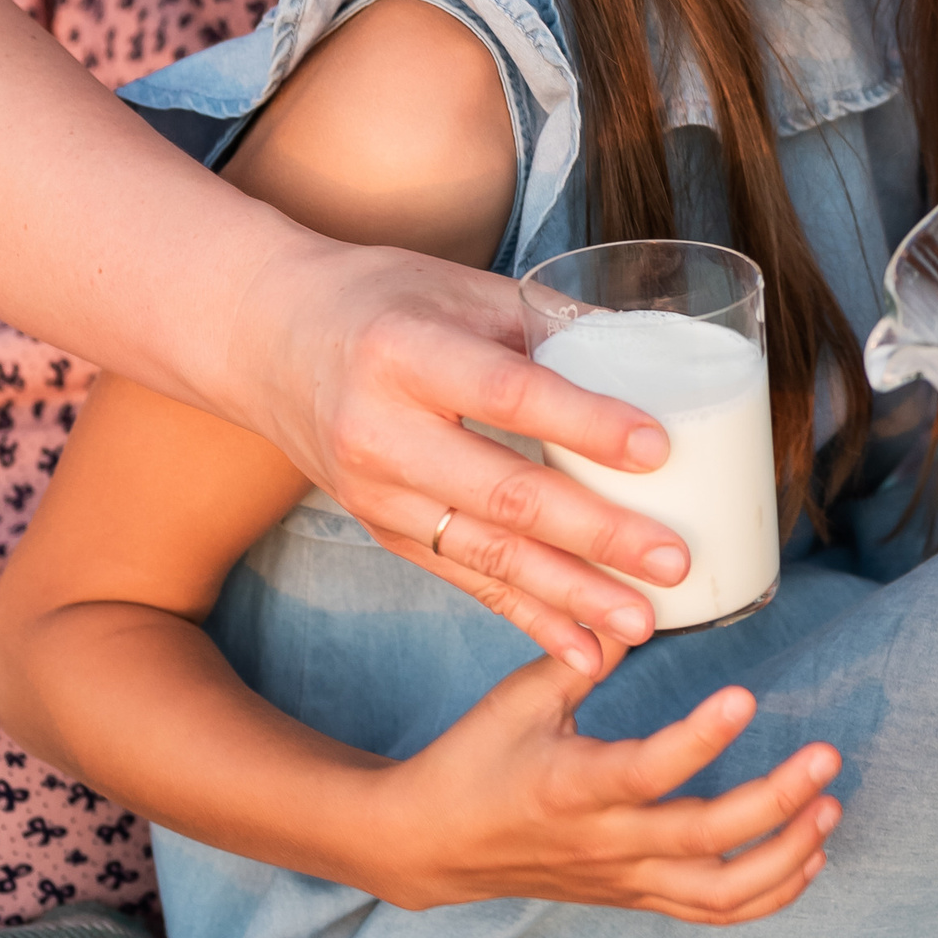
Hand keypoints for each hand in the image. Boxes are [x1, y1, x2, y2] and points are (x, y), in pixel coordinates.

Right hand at [235, 236, 699, 671]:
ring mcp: (377, 493)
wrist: (264, 339)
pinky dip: (528, 618)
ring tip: (643, 622)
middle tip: (674, 559)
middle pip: (505, 493)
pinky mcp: (382, 531)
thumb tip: (657, 356)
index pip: (507, 395)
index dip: (584, 424)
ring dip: (572, 595)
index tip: (658, 448)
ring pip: (487, 554)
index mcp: (406, 352)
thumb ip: (545, 325)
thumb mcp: (455, 286)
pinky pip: (465, 581)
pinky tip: (582, 651)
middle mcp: (383, 431)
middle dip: (596, 535)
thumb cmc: (379, 298)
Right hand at [368, 645, 841, 919]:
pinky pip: (711, 911)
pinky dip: (768, 895)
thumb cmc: (474, 760)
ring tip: (829, 806)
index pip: (650, 772)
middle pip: (705, 840)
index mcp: (573, 788)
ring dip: (786, 856)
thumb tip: (641, 605)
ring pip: (720, 893)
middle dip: (776, 803)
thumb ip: (584, 654)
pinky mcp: (633, 895)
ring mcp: (623, 878)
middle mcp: (606, 843)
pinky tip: (808, 858)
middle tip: (827, 757)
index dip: (701, 739)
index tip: (746, 695)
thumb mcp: (519, 698)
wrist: (429, 847)